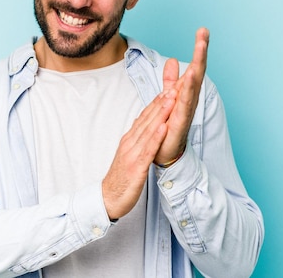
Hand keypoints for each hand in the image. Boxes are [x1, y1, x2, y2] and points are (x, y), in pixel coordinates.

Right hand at [102, 88, 176, 219]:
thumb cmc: (120, 178)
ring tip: (172, 99)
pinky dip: (156, 138)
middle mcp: (130, 142)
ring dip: (160, 114)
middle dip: (162, 101)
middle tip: (174, 85)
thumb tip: (144, 125)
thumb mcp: (129, 154)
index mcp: (130, 139)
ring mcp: (132, 154)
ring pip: (148, 130)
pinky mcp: (136, 167)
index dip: (158, 101)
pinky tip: (163, 128)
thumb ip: (137, 139)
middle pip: (148, 118)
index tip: (170, 87)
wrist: (107, 199)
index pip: (145, 116)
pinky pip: (148, 151)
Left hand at [154, 27, 208, 165]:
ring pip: (192, 87)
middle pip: (197, 72)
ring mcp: (186, 111)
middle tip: (204, 33)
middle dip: (200, 53)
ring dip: (196, 70)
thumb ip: (170, 80)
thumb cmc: (169, 125)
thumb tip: (171, 60)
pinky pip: (183, 106)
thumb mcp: (167, 97)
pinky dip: (186, 94)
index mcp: (187, 92)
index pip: (195, 66)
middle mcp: (190, 100)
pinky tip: (188, 80)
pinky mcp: (179, 124)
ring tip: (199, 52)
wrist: (164, 153)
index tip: (202, 30)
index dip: (199, 49)